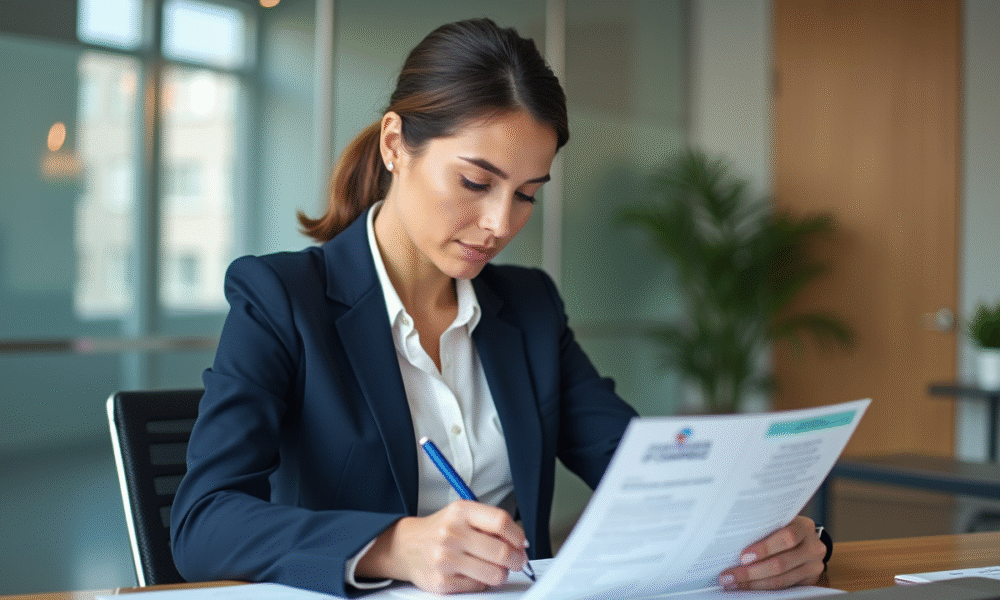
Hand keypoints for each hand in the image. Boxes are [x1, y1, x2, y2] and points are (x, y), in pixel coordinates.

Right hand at [356, 500, 529, 593]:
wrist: (406, 546)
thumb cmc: (441, 530)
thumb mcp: (462, 515)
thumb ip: (489, 523)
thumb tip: (520, 543)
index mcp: (460, 511)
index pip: (500, 521)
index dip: (518, 535)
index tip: (522, 543)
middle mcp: (452, 533)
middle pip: (501, 551)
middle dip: (517, 560)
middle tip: (518, 561)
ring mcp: (446, 559)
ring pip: (494, 574)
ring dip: (501, 574)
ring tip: (495, 569)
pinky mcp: (442, 582)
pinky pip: (478, 587)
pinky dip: (481, 583)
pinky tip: (472, 574)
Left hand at [717, 515, 826, 590]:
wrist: (807, 539)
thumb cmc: (785, 527)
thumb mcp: (779, 522)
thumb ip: (764, 529)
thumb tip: (732, 543)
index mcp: (804, 527)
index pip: (787, 537)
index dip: (764, 548)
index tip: (743, 556)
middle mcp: (813, 547)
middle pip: (781, 563)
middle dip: (752, 571)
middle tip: (730, 575)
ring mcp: (814, 566)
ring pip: (781, 579)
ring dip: (754, 583)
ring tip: (733, 582)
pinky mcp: (810, 580)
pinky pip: (785, 587)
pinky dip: (763, 587)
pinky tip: (747, 586)